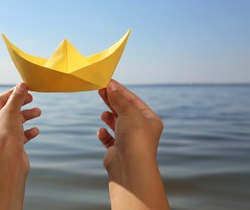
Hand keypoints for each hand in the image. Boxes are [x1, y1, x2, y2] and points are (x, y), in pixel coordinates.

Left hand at [0, 82, 40, 209]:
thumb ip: (17, 97)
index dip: (13, 93)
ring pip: (16, 121)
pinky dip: (28, 131)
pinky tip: (35, 130)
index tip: (26, 87)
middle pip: (8, 110)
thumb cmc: (4, 139)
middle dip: (22, 104)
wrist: (7, 166)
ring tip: (38, 112)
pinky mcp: (11, 146)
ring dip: (27, 116)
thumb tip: (22, 84)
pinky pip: (21, 135)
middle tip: (32, 98)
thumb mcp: (11, 112)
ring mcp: (1, 137)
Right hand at [97, 79, 168, 209]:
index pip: (134, 101)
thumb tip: (110, 86)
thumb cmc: (135, 138)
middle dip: (113, 101)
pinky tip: (101, 131)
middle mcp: (141, 131)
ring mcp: (129, 141)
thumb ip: (118, 98)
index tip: (108, 82)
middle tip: (100, 90)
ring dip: (109, 117)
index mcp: (150, 120)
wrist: (130, 167)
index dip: (121, 91)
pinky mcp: (118, 151)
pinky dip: (104, 134)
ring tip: (103, 114)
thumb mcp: (128, 112)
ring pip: (117, 124)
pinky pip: (109, 139)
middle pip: (124, 111)